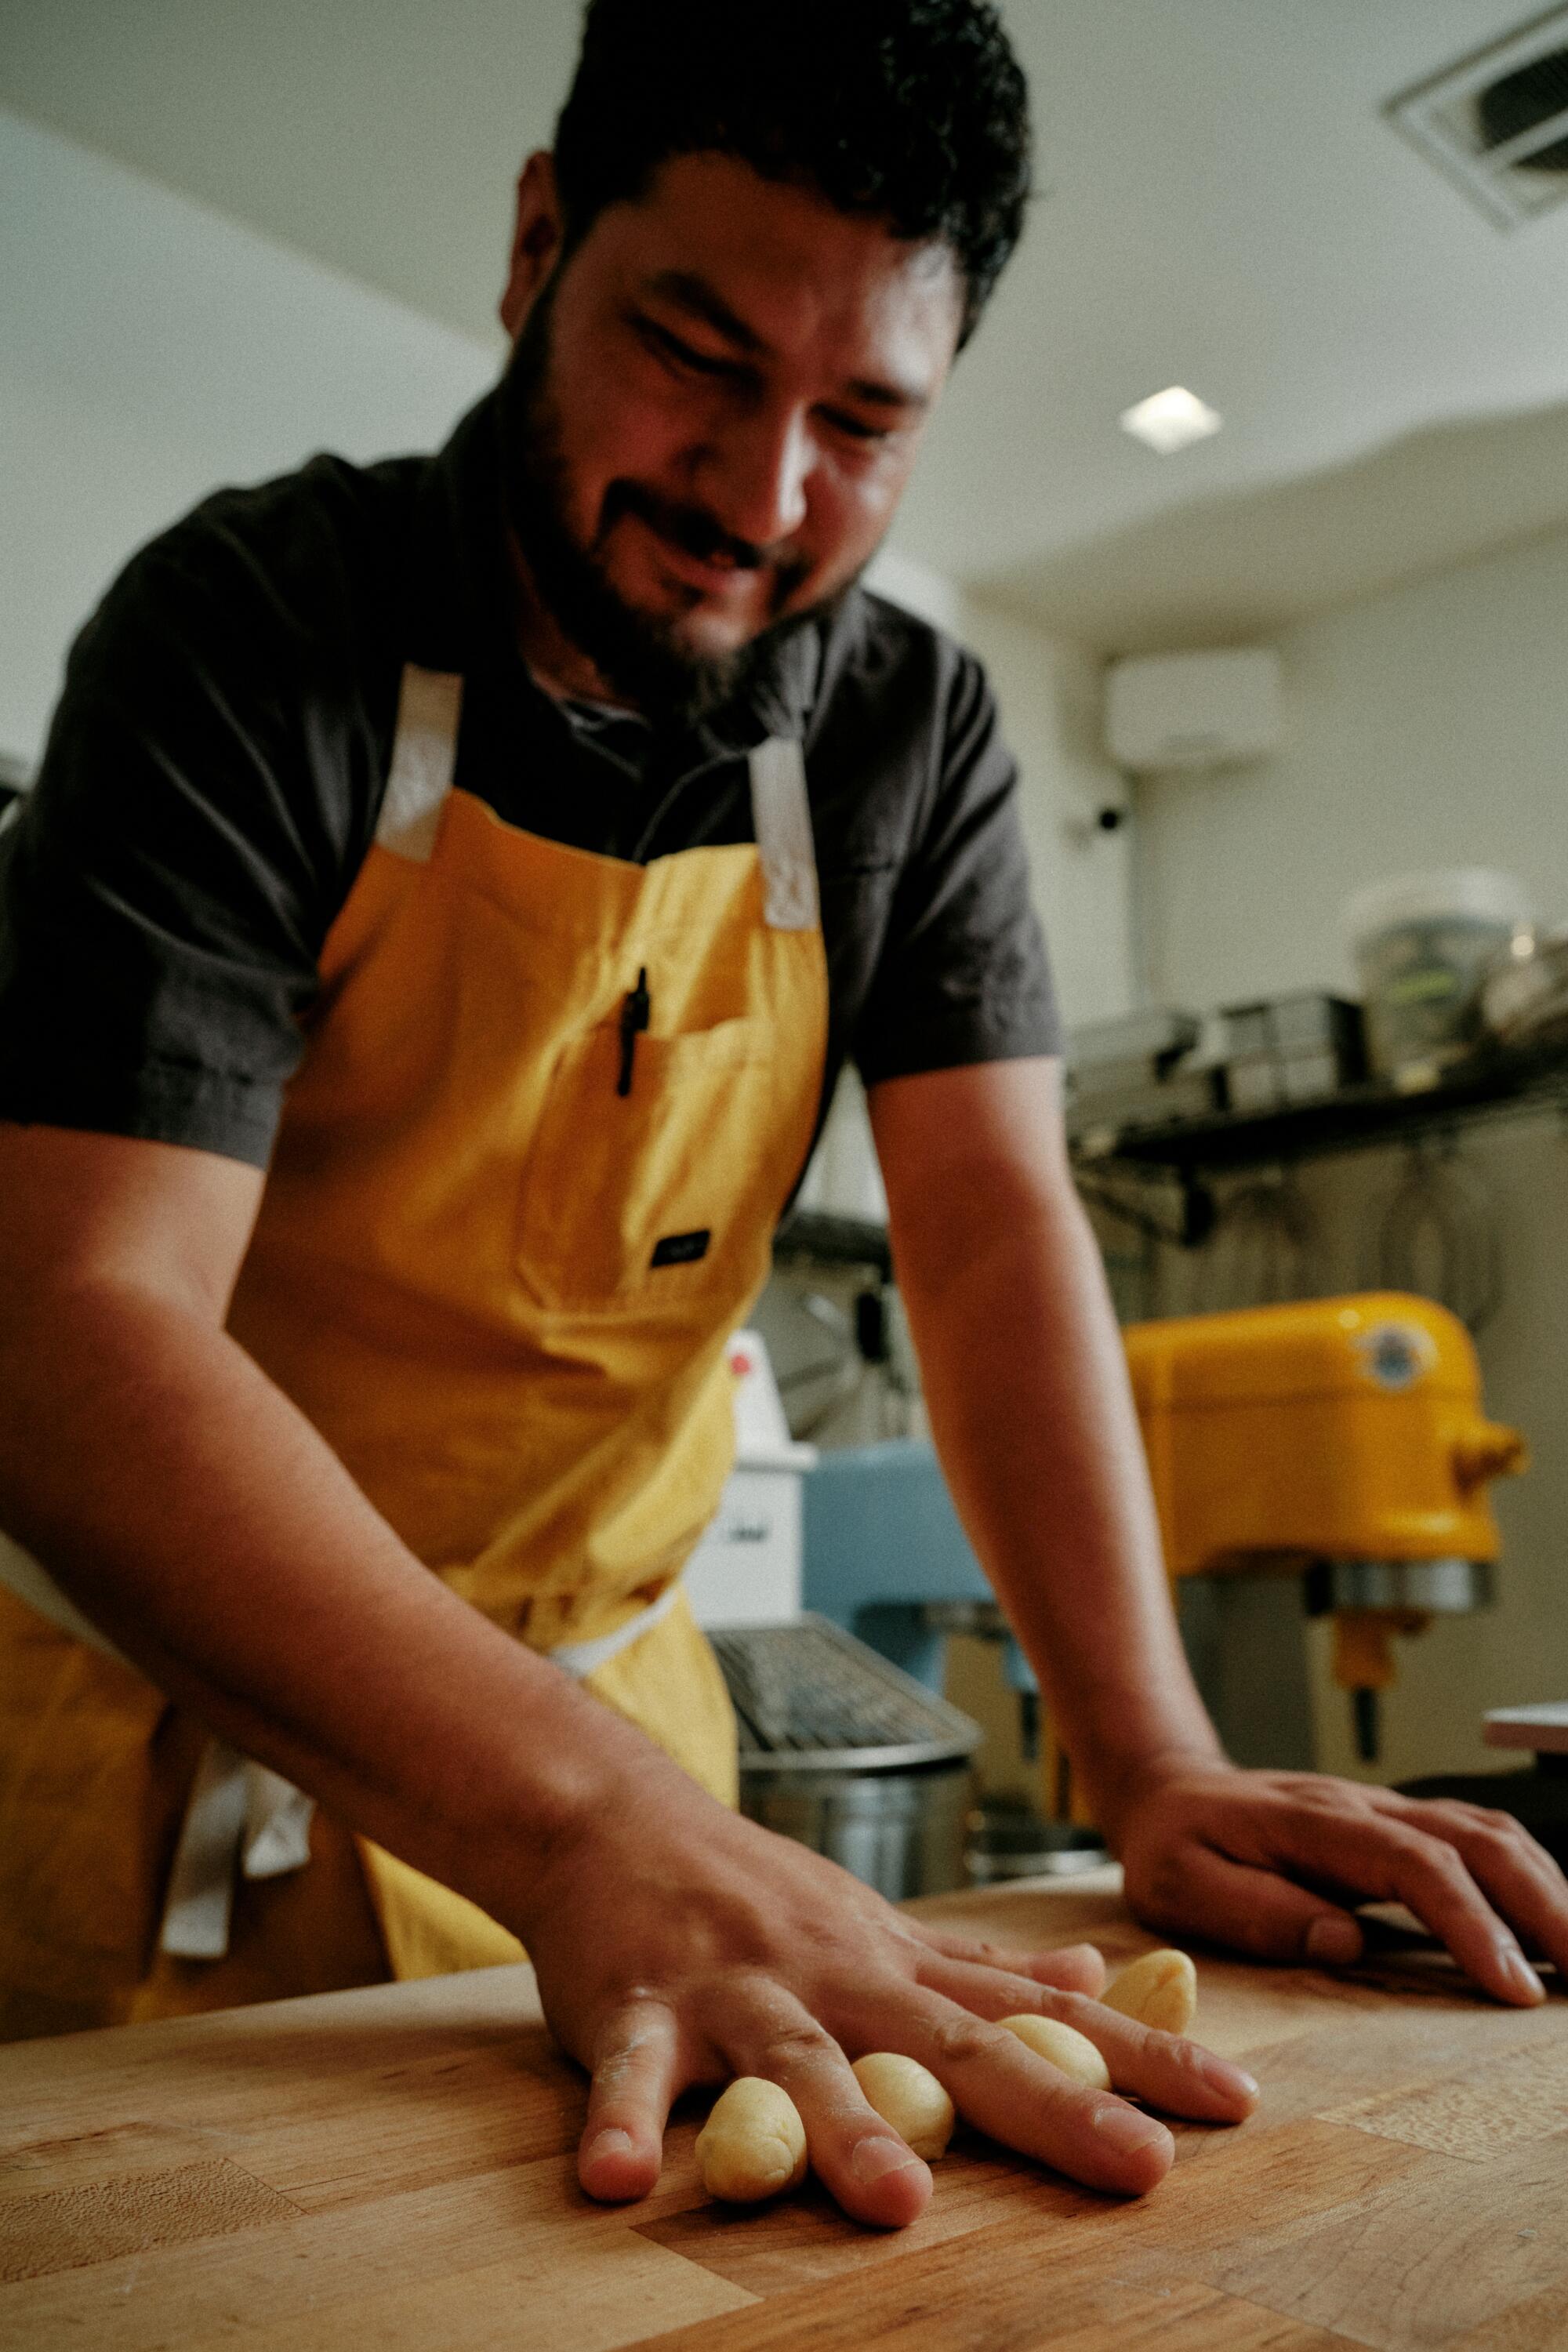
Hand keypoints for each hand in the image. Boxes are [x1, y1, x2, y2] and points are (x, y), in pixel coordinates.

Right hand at [519, 1761, 1256, 2227]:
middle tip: (1143, 2167)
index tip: (1239, 2107)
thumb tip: (1093, 1979)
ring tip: (899, 2202)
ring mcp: (738, 1990)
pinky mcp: (640, 2007)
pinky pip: (631, 2070)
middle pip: (951, 2045)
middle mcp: (836, 1975)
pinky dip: (624, 2121)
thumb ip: (977, 1967)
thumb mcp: (876, 1923)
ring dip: (847, 2127)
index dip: (1137, 2061)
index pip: (1035, 2021)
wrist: (614, 1817)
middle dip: (1050, 2107)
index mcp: (895, 1966)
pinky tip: (620, 2182)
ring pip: (801, 2060)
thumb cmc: (750, 1888)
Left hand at [1111, 1761, 1567, 2004]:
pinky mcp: (1396, 1826)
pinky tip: (1550, 1921)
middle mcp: (1362, 1806)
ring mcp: (1384, 1809)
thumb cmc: (1173, 1845)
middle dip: (1542, 1906)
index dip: (1472, 1923)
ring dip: (1546, 1889)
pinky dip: (1526, 1875)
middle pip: (1476, 1839)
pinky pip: (1476, 1838)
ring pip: (1488, 1831)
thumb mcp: (1179, 1884)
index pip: (1416, 1864)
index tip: (1512, 1988)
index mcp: (1315, 1822)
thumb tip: (1346, 1942)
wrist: (1168, 1788)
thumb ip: (1257, 1913)